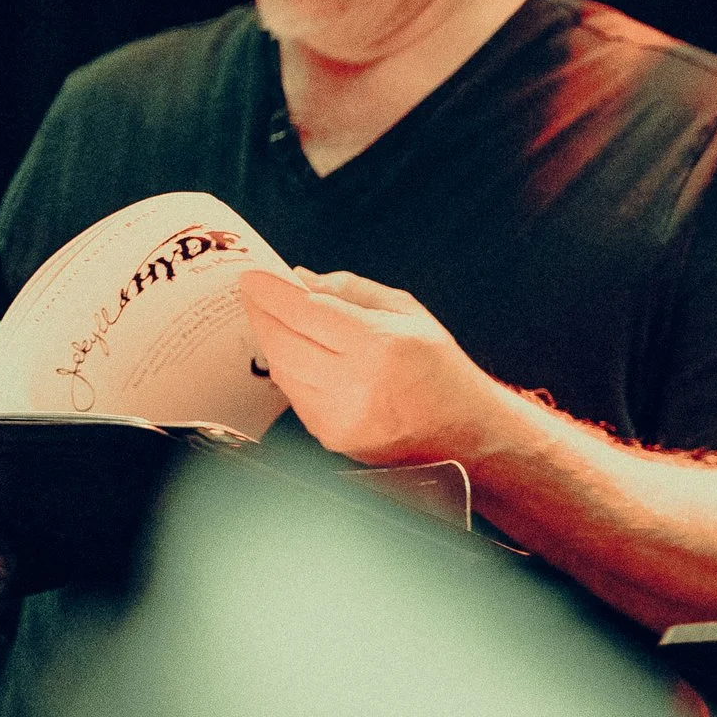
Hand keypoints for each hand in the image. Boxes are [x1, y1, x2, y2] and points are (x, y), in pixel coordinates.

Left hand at [237, 268, 506, 466]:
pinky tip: (300, 358)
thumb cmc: (438, 368)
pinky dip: (291, 373)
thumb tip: (301, 279)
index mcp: (378, 345)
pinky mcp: (332, 438)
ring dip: (273, 343)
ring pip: (283, 372)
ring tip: (277, 323)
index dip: (271, 293)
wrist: (463, 431)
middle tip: (255, 297)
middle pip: (283, 342)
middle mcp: (355, 384)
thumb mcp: (407, 313)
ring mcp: (340, 417)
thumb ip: (351, 290)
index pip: (304, 312)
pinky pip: (294, 397)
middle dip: (262, 315)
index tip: (253, 278)